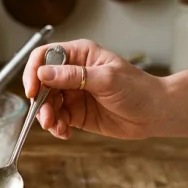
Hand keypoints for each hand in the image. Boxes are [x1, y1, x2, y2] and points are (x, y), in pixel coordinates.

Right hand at [22, 40, 166, 139]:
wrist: (154, 113)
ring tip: (57, 127)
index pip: (45, 56)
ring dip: (47, 117)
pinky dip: (57, 127)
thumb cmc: (137, 89)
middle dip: (40, 101)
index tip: (33, 90)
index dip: (34, 71)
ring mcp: (73, 93)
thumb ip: (74, 76)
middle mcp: (73, 72)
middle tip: (47, 118)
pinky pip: (57, 119)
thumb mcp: (106, 79)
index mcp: (79, 54)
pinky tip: (65, 133)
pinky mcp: (76, 113)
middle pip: (41, 83)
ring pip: (47, 103)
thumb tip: (43, 73)